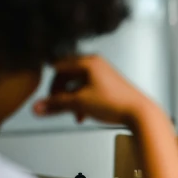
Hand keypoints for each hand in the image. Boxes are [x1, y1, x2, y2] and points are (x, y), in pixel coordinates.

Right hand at [33, 55, 151, 126]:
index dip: (50, 82)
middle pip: (67, 76)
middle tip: (55, 106)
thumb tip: (38, 107)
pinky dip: (82, 102)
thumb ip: (56, 105)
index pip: (58, 66)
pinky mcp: (108, 85)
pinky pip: (87, 90)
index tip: (45, 96)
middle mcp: (96, 64)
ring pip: (77, 85)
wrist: (139, 113)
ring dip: (72, 100)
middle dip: (61, 93)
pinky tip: (83, 115)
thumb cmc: (116, 103)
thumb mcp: (79, 103)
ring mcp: (103, 74)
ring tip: (73, 114)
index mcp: (88, 61)